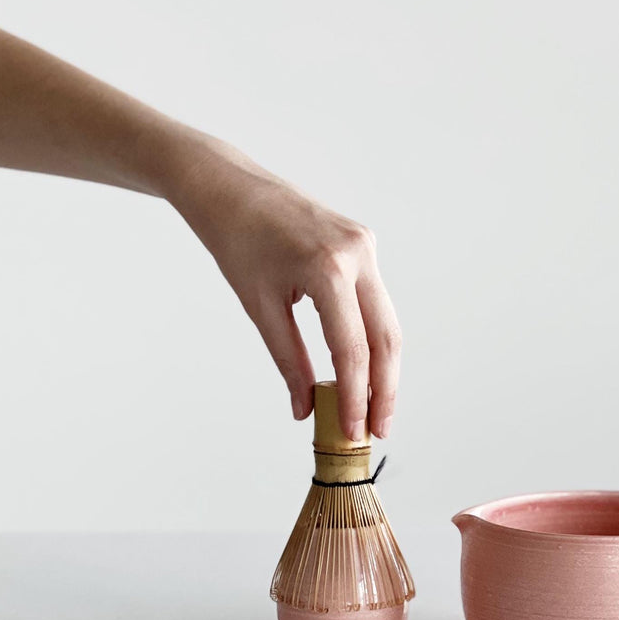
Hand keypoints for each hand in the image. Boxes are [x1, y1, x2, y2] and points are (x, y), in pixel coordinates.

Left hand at [168, 134, 400, 438]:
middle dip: (383, 389)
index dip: (354, 396)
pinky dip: (373, 338)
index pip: (352, 348)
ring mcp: (366, 246)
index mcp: (328, 268)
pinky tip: (365, 369)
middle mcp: (358, 254)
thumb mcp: (259, 306)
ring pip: (387, 321)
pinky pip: (376, 301)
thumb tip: (304, 409)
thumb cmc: (236, 240)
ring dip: (383, 368)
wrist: (231, 187)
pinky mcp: (364, 245)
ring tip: (373, 409)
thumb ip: (288, 360)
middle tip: (376, 430)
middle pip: (385, 337)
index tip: (353, 432)